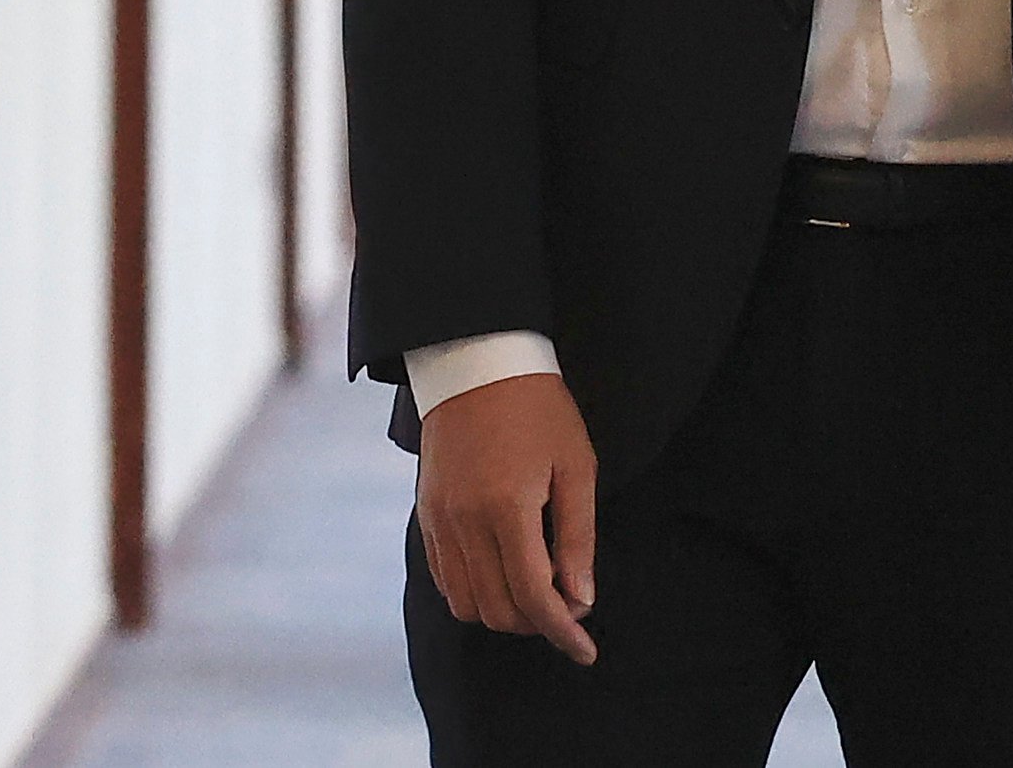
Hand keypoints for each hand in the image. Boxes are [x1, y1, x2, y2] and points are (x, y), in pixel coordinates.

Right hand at [416, 372, 599, 662]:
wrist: (477, 362)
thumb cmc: (538, 409)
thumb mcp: (575, 466)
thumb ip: (576, 538)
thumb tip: (580, 600)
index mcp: (507, 507)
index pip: (534, 596)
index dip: (562, 631)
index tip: (586, 650)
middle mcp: (465, 521)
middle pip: (498, 610)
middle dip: (537, 623)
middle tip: (569, 606)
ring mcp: (440, 520)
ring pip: (467, 605)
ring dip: (505, 613)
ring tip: (538, 591)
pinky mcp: (426, 515)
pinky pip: (446, 581)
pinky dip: (475, 594)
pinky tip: (504, 576)